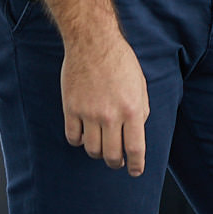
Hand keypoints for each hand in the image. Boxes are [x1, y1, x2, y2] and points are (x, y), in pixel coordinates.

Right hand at [61, 29, 150, 175]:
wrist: (93, 42)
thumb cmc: (120, 61)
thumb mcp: (140, 84)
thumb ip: (141, 109)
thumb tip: (137, 131)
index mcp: (132, 108)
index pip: (135, 148)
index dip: (136, 164)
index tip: (136, 171)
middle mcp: (111, 115)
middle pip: (112, 155)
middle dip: (116, 163)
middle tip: (117, 162)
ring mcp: (89, 113)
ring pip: (92, 149)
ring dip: (98, 153)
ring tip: (102, 147)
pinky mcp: (71, 109)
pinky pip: (72, 137)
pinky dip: (78, 141)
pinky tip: (83, 135)